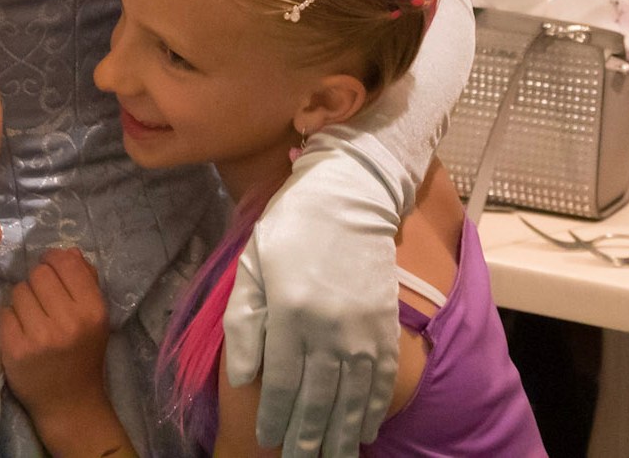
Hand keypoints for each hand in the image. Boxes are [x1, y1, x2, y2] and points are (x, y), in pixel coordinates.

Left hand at [0, 248, 113, 447]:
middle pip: (39, 273)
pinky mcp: (15, 350)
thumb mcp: (95, 317)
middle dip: (38, 281)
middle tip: (42, 298)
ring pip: (18, 290)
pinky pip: (4, 312)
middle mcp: (68, 321)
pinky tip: (21, 331)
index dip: (55, 260)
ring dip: (23, 299)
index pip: (66, 262)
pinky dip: (11, 318)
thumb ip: (86, 280)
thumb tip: (68, 251)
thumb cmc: (83, 354)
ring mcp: (39, 337)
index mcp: (92, 310)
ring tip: (32, 316)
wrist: (70, 405)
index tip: (52, 271)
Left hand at [223, 146, 400, 457]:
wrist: (350, 195)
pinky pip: (382, 381)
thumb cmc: (291, 225)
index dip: (274, 416)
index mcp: (289, 312)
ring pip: (352, 398)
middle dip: (306, 438)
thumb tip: (242, 376)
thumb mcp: (252, 263)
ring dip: (341, 435)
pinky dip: (374, 410)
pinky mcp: (385, 326)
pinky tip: (367, 430)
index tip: (267, 439)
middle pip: (317, 399)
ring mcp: (362, 329)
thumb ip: (245, 320)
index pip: (281, 382)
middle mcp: (327, 328)